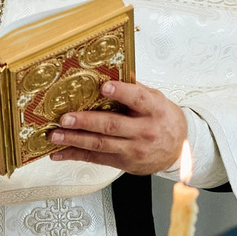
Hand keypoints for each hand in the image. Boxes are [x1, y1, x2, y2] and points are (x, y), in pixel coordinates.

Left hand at [48, 80, 186, 175]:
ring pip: (101, 145)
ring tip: (56, 135)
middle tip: (65, 118)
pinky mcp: (124, 162)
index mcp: (154, 110)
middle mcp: (144, 131)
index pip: (138, 99)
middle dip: (86, 122)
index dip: (122, 92)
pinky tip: (59, 153)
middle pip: (113, 126)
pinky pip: (96, 159)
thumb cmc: (164, 120)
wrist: (180, 150)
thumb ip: (134, 89)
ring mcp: (133, 149)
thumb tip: (108, 73)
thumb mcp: (156, 100)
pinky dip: (76, 155)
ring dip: (75, 140)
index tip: (104, 86)